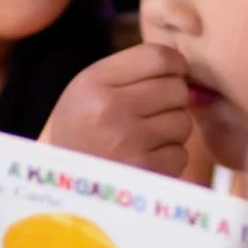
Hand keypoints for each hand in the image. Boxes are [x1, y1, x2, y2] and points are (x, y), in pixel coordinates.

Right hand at [42, 44, 192, 176]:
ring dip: (170, 132)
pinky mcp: (145, 171)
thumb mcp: (88, 93)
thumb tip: (183, 65)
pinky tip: (143, 162)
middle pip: (177, 88)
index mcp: (93, 82)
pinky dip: (168, 160)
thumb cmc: (82, 135)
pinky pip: (180, 154)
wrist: (64, 191)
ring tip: (141, 141)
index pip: (159, 56)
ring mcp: (128, 142)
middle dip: (171, 102)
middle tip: (150, 115)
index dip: (175, 65)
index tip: (172, 76)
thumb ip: (130, 73)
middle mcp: (110, 109)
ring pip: (183, 121)